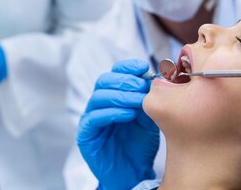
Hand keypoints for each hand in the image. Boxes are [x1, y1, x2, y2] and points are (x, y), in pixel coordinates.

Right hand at [77, 59, 158, 189]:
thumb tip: (154, 81)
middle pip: (103, 81)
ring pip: (98, 97)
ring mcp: (90, 118)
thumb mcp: (148, 119)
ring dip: (120, 96)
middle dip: (124, 80)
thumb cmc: (139, 146)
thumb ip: (148, 101)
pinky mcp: (86, 135)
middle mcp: (99, 104)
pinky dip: (112, 113)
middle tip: (141, 86)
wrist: (133, 174)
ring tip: (138, 101)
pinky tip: (128, 115)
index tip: (143, 67)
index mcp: (112, 96)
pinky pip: (94, 118)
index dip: (126, 67)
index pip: (114, 73)